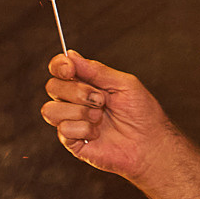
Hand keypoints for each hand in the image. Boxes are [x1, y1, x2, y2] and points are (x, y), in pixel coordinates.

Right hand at [41, 52, 176, 177]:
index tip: (69, 69)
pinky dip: (84, 129)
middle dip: (78, 92)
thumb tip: (71, 55)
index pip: (60, 70)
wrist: (149, 143)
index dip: (59, 66)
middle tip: (101, 100)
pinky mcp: (71, 141)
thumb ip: (96, 70)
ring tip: (100, 117)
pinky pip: (63, 129)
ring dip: (80, 112)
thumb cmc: (142, 113)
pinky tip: (97, 134)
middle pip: (53, 87)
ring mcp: (71, 121)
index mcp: (86, 83)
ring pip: (51, 110)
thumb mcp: (124, 83)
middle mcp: (74, 101)